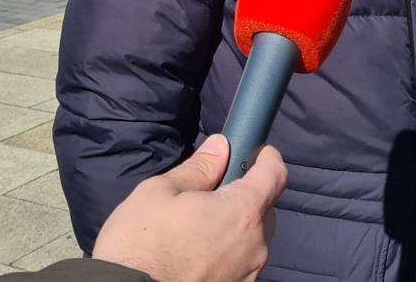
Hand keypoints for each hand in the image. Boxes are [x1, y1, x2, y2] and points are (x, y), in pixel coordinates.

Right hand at [93, 134, 287, 281]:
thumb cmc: (140, 246)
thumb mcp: (161, 192)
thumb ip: (199, 167)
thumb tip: (221, 147)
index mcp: (241, 212)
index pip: (275, 175)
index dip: (266, 158)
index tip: (255, 152)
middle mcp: (255, 245)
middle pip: (264, 208)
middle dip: (243, 196)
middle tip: (209, 195)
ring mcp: (248, 274)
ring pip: (251, 238)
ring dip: (233, 227)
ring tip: (196, 229)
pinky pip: (240, 263)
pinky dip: (226, 253)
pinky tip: (195, 253)